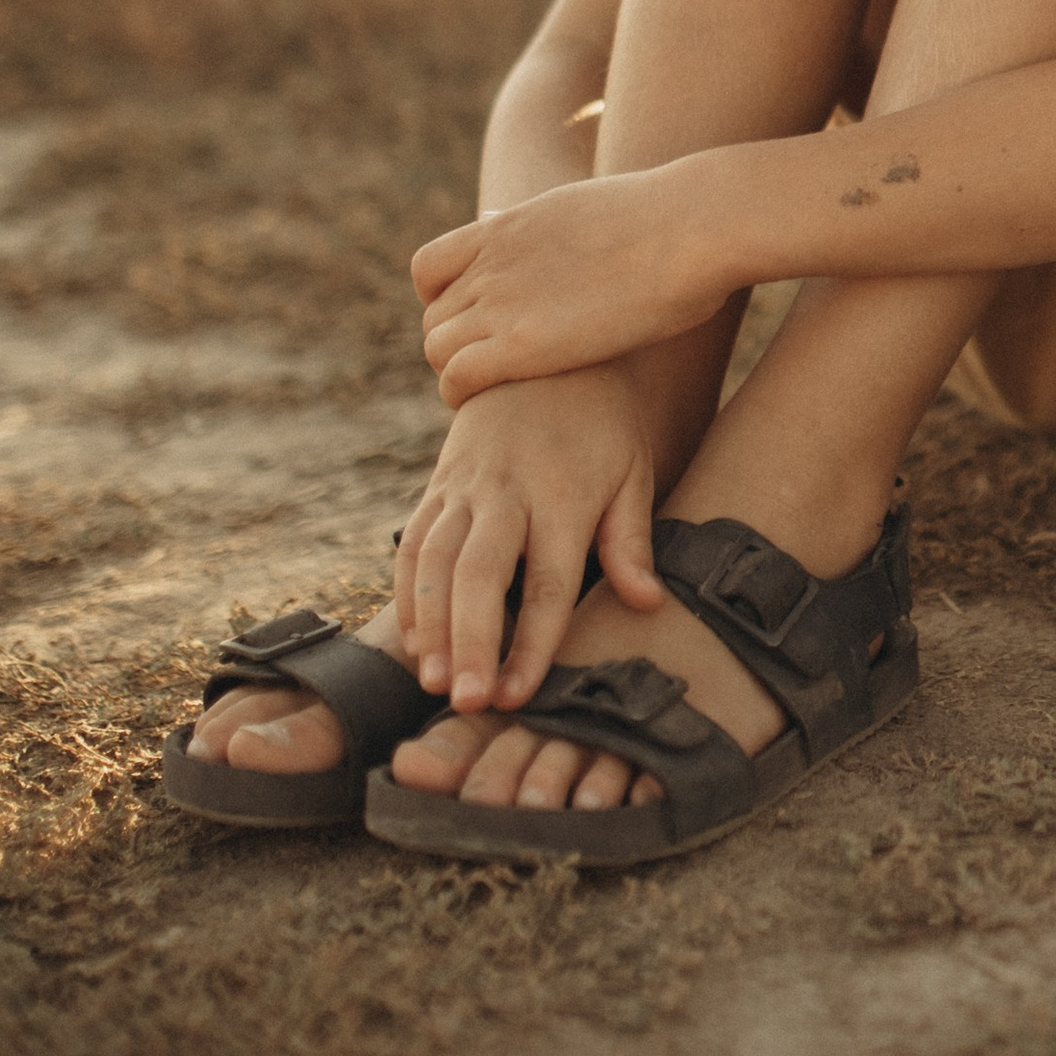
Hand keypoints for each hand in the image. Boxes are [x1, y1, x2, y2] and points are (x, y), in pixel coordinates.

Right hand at [392, 363, 662, 716]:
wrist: (544, 352)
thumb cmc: (602, 424)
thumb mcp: (632, 472)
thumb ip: (631, 541)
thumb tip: (647, 604)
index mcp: (564, 494)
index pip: (549, 580)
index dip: (534, 642)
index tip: (520, 695)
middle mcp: (508, 491)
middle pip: (483, 575)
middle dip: (473, 641)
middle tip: (467, 703)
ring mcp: (466, 486)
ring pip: (437, 562)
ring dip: (432, 626)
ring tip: (434, 683)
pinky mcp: (438, 483)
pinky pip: (414, 543)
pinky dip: (407, 594)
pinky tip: (414, 642)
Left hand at [413, 162, 736, 405]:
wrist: (693, 224)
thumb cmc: (669, 221)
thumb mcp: (587, 209)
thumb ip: (547, 226)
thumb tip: (522, 218)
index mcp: (508, 228)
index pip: (429, 269)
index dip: (443, 303)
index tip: (478, 324)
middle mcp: (493, 262)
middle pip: (434, 317)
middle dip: (456, 345)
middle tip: (496, 371)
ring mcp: (502, 301)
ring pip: (437, 348)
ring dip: (458, 372)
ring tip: (498, 392)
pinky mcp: (521, 344)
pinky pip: (456, 376)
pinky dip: (462, 394)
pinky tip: (494, 404)